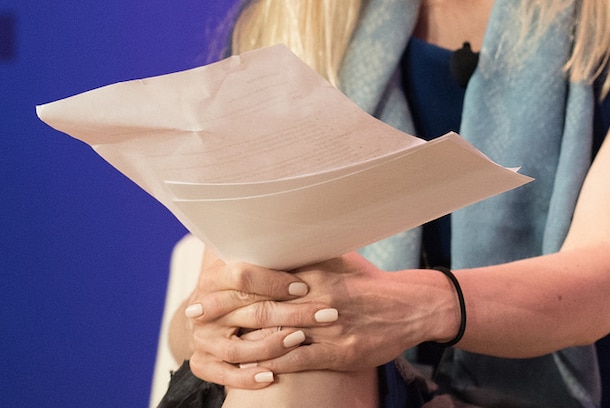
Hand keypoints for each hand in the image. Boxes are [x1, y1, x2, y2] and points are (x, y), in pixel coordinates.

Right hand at [182, 254, 336, 387]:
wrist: (211, 313)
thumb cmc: (245, 284)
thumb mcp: (251, 264)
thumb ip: (272, 257)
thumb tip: (310, 239)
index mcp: (213, 278)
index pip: (242, 277)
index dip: (274, 281)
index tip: (305, 286)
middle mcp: (202, 310)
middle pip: (250, 312)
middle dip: (292, 313)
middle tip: (326, 315)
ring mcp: (202, 339)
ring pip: (237, 348)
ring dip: (272, 346)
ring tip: (301, 340)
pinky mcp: (202, 363)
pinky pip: (223, 375)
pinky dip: (245, 377)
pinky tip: (271, 377)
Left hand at [188, 251, 445, 386]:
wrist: (413, 307)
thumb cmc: (371, 284)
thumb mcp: (341, 262)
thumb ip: (309, 257)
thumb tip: (279, 242)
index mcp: (319, 273)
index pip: (268, 275)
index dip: (233, 281)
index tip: (205, 283)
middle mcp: (320, 297)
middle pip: (263, 306)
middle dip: (224, 311)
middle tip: (193, 313)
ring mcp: (329, 326)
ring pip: (276, 336)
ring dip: (240, 342)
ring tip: (212, 345)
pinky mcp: (338, 352)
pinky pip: (298, 361)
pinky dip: (272, 366)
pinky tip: (251, 369)